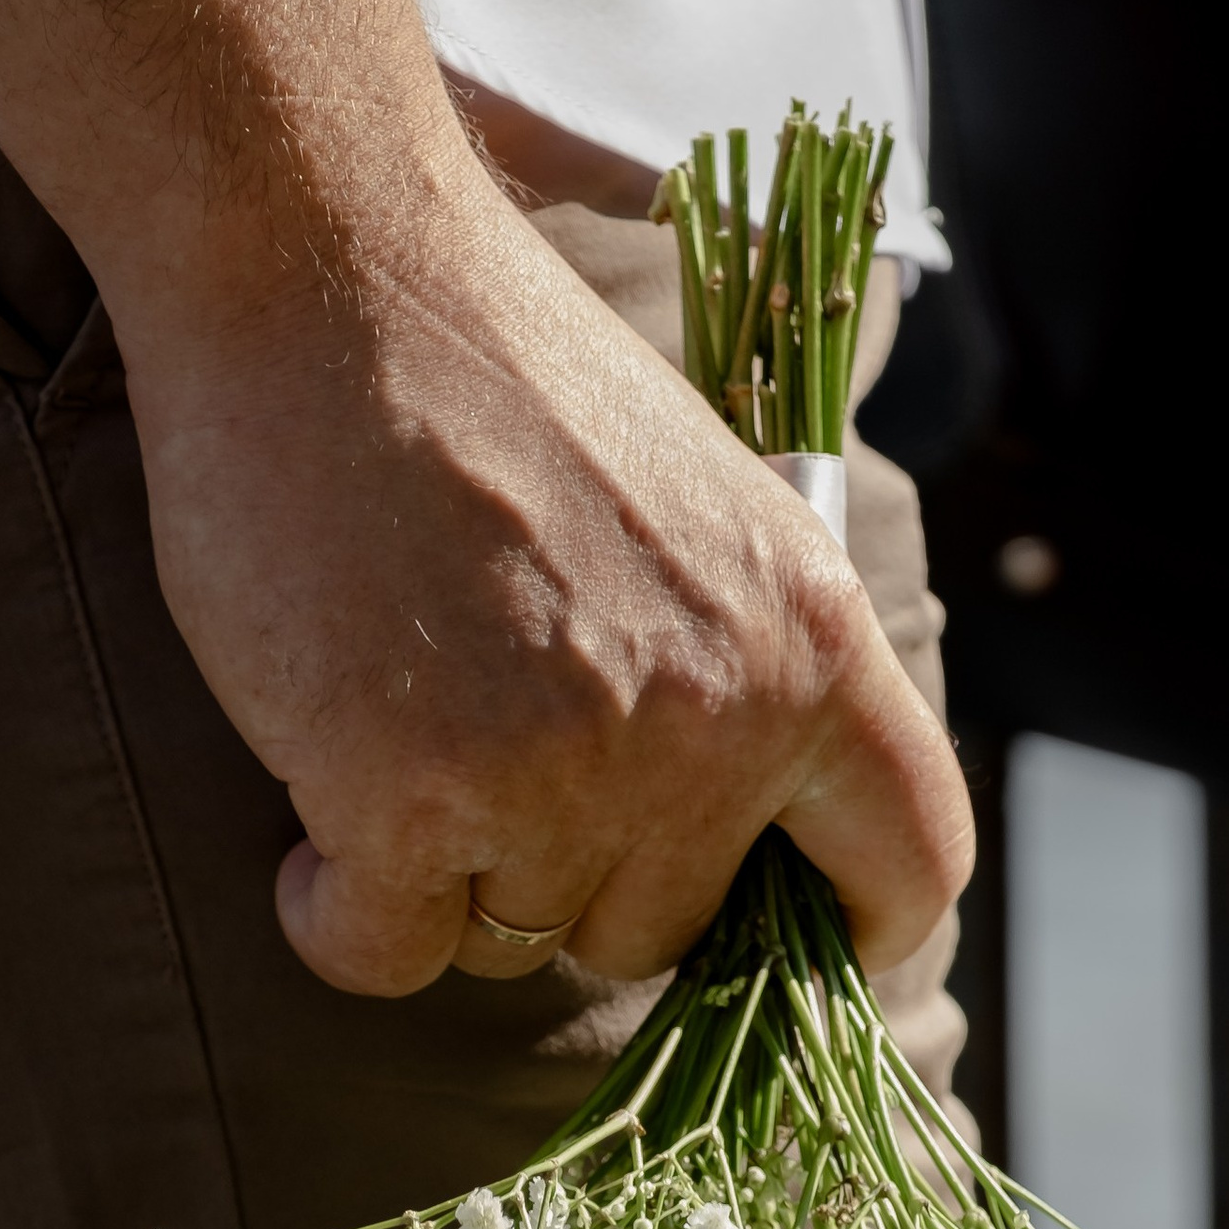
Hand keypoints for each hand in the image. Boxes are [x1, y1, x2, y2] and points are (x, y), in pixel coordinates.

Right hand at [127, 170, 975, 997]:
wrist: (327, 273)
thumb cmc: (494, 377)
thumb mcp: (703, 503)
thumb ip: (747, 656)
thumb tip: (743, 821)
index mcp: (816, 637)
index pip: (912, 860)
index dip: (855, 934)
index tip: (796, 949)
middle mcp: (716, 720)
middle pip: (660, 929)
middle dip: (569, 876)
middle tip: (484, 751)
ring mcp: (566, 770)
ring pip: (516, 942)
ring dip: (443, 876)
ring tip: (393, 731)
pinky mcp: (414, 801)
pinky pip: (382, 955)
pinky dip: (337, 915)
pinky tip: (316, 832)